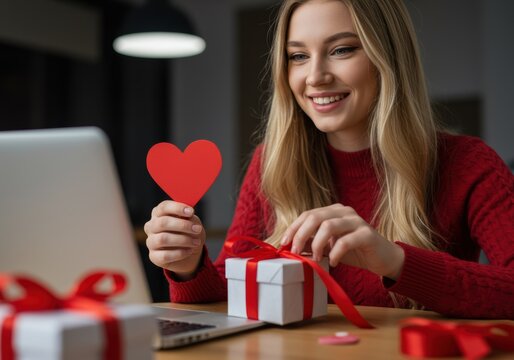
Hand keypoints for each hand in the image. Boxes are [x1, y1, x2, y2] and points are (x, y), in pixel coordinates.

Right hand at [144, 200, 204, 279]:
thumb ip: (189, 217)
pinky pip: (165, 255)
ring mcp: (151, 242)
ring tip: (196, 242)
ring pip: (163, 239)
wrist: (190, 252)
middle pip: (162, 223)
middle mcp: (151, 226)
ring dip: (183, 240)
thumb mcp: (192, 222)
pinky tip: (190, 251)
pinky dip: (180, 253)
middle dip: (182, 225)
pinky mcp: (154, 256)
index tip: (191, 212)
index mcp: (159, 213)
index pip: (163, 207)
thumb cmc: (189, 232)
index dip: (177, 208)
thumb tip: (188, 216)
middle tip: (197, 229)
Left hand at [281, 204, 404, 279]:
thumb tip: (290, 248)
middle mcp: (344, 211)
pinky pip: (346, 241)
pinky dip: (335, 253)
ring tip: (316, 259)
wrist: (382, 259)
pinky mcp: (367, 234)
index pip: (307, 214)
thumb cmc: (353, 252)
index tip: (283, 244)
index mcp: (332, 211)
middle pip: (315, 217)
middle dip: (301, 235)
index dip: (293, 228)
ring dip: (317, 244)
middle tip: (295, 252)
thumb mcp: (328, 247)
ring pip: (328, 225)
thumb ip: (312, 244)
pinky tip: (333, 262)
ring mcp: (356, 221)